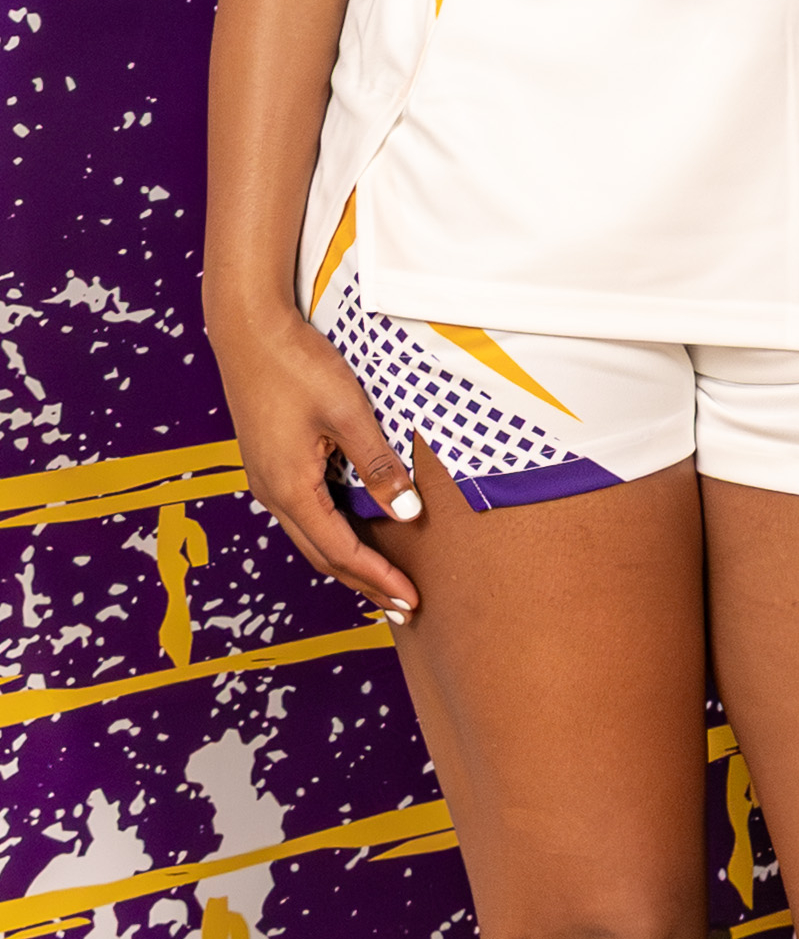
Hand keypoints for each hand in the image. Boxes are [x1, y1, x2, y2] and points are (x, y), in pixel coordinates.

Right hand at [209, 302, 421, 622]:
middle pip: (323, 554)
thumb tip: (407, 513)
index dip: (377, 578)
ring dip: (347, 561)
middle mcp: (273, 492)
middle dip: (363, 583)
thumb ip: (378, 464)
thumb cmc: (298, 366)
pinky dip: (332, 534)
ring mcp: (268, 478)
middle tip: (401, 607)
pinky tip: (352, 533)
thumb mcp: (348, 413)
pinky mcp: (271, 462)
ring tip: (382, 581)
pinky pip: (304, 512)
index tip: (409, 600)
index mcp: (290, 489)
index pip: (340, 551)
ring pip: (311, 535)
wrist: (248, 331)